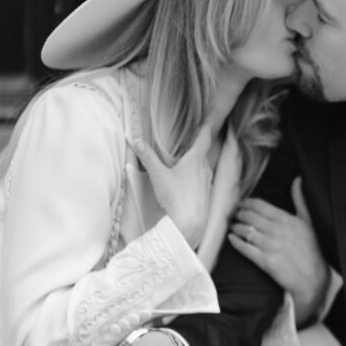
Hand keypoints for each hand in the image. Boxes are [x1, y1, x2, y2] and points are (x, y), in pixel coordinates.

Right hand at [133, 123, 212, 248]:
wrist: (189, 224)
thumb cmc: (176, 196)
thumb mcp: (158, 175)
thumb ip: (148, 157)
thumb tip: (136, 140)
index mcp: (196, 159)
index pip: (204, 138)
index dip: (205, 128)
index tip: (208, 121)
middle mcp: (206, 169)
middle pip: (204, 153)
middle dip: (198, 147)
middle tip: (191, 141)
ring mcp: (208, 184)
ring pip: (204, 169)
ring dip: (197, 164)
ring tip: (187, 163)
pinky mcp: (207, 197)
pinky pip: (203, 183)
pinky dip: (197, 179)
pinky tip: (188, 185)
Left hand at [228, 177, 329, 324]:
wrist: (313, 279)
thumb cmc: (312, 250)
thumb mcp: (308, 222)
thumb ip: (300, 200)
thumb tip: (297, 180)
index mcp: (286, 219)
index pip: (259, 205)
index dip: (247, 203)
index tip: (242, 204)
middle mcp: (276, 230)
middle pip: (249, 216)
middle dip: (238, 213)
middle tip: (234, 214)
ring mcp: (269, 246)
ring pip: (245, 231)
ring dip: (236, 226)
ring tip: (233, 225)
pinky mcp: (264, 261)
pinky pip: (245, 248)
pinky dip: (236, 242)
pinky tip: (231, 238)